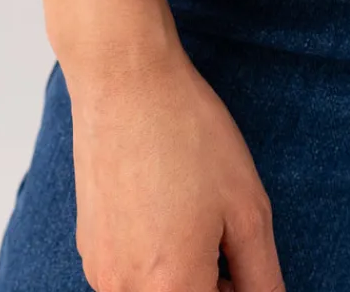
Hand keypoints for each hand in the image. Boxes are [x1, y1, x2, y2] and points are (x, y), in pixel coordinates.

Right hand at [65, 41, 282, 291]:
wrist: (123, 78)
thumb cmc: (186, 134)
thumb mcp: (248, 209)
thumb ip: (262, 279)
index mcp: (170, 288)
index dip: (236, 289)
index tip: (241, 261)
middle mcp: (124, 289)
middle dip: (212, 285)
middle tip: (225, 238)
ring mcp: (99, 268)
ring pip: (155, 291)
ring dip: (182, 274)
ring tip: (193, 214)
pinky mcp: (87, 242)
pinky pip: (129, 271)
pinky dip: (153, 256)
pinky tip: (163, 203)